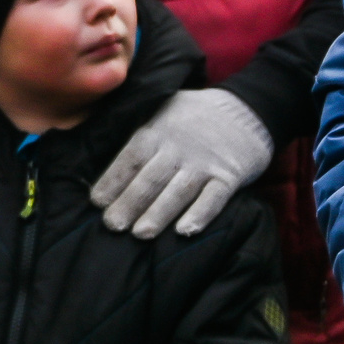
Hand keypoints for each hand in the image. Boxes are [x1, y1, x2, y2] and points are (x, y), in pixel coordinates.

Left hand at [90, 86, 273, 239]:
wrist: (247, 109)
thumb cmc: (194, 116)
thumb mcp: (161, 110)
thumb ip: (139, 131)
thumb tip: (101, 148)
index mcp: (156, 131)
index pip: (130, 159)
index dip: (112, 181)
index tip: (97, 203)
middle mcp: (178, 147)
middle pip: (150, 178)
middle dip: (129, 203)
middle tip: (113, 225)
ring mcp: (205, 162)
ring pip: (178, 191)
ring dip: (158, 213)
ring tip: (140, 234)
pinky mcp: (230, 175)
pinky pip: (214, 197)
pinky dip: (200, 214)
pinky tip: (185, 231)